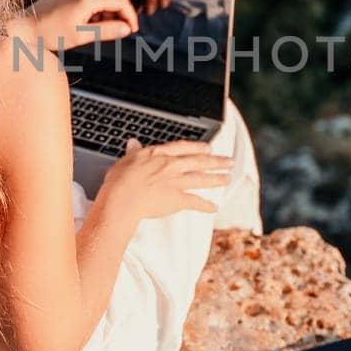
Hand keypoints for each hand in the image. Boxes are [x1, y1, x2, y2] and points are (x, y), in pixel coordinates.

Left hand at [27, 0, 138, 49]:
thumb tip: (128, 30)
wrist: (23, 27)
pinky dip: (100, 4)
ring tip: (104, 28)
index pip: (120, 1)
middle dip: (123, 10)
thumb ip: (107, 31)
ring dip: (111, 7)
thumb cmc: (50, 34)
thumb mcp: (81, 36)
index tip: (132, 31)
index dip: (130, 16)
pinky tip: (92, 21)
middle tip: (123, 29)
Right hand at [95, 140, 231, 221]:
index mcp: (159, 154)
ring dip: (217, 179)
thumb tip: (134, 143)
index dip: (198, 147)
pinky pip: (196, 202)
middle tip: (229, 161)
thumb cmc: (120, 180)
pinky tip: (214, 207)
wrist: (123, 198)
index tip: (208, 148)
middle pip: (199, 161)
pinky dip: (206, 206)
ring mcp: (176, 182)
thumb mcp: (126, 160)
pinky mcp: (177, 199)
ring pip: (202, 178)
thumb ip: (133, 152)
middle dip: (216, 161)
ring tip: (227, 178)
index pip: (183, 148)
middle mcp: (172, 166)